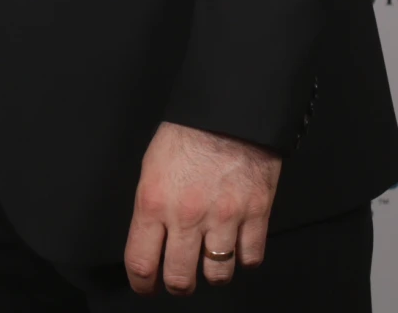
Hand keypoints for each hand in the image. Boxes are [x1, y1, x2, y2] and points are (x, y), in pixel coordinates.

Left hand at [123, 122, 280, 295]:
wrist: (229, 111)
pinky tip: (237, 248)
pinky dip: (244, 260)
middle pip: (179, 278)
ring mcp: (224, 218)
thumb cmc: (187, 134)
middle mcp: (187, 216)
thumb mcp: (152, 168)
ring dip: (212, 275)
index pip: (141, 262)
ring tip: (209, 264)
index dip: (142, 284)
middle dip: (177, 286)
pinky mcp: (256, 214)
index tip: (146, 287)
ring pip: (217, 275)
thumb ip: (151, 208)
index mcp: (154, 203)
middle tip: (178, 281)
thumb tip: (151, 241)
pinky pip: (251, 258)